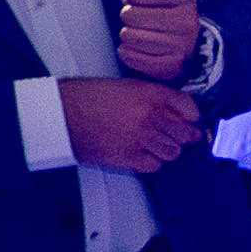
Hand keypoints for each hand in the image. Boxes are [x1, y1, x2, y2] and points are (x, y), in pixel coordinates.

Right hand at [59, 77, 204, 171]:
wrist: (59, 113)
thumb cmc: (84, 96)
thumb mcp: (124, 86)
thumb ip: (151, 97)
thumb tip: (172, 110)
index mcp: (151, 94)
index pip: (190, 107)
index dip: (191, 115)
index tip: (191, 120)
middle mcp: (151, 116)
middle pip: (186, 133)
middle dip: (182, 134)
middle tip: (176, 134)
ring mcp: (142, 138)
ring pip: (173, 151)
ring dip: (166, 149)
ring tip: (153, 143)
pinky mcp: (129, 157)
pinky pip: (155, 165)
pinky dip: (151, 161)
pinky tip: (141, 152)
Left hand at [109, 0, 202, 81]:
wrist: (185, 45)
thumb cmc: (162, 7)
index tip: (145, 2)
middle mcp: (189, 22)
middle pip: (128, 15)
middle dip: (129, 16)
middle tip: (143, 20)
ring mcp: (181, 47)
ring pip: (127, 36)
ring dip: (129, 35)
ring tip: (144, 34)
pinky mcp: (170, 68)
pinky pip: (128, 56)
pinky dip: (128, 53)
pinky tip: (142, 49)